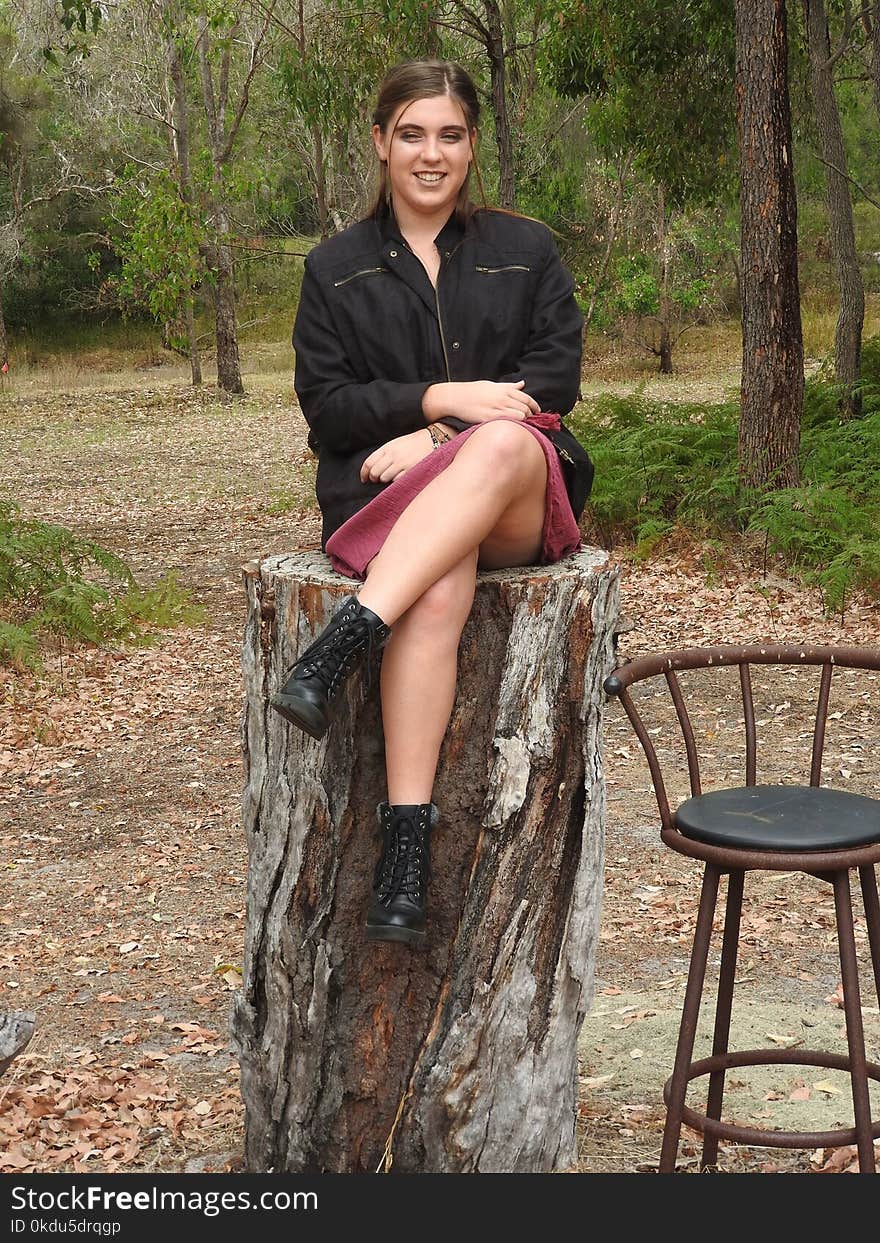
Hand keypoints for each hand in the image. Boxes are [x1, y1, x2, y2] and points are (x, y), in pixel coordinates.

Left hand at [360, 428, 433, 483]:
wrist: (430, 439)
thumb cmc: (411, 443)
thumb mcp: (395, 444)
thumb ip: (383, 454)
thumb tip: (371, 468)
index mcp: (387, 447)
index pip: (369, 462)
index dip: (364, 473)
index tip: (364, 479)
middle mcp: (393, 455)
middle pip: (374, 472)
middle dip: (373, 478)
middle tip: (376, 480)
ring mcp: (401, 463)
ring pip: (384, 478)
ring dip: (384, 480)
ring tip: (389, 477)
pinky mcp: (410, 470)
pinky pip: (396, 480)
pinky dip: (396, 481)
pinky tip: (399, 477)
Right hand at [422, 380, 540, 422]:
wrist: (456, 397)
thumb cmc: (473, 391)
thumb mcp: (492, 385)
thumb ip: (509, 386)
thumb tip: (522, 383)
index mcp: (505, 389)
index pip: (527, 398)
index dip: (535, 407)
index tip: (536, 412)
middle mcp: (503, 398)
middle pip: (526, 408)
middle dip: (531, 416)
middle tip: (531, 421)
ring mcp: (496, 408)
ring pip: (521, 416)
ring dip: (524, 422)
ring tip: (522, 426)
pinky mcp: (489, 419)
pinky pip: (508, 423)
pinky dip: (513, 426)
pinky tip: (511, 428)